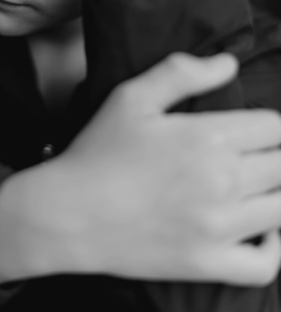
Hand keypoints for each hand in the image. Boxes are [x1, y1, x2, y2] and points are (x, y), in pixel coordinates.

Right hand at [0, 53, 280, 286]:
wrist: (68, 214)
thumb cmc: (98, 151)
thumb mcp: (131, 97)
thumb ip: (181, 72)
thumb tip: (229, 63)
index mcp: (207, 138)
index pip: (274, 127)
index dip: (267, 124)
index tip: (251, 128)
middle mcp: (222, 182)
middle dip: (272, 155)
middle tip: (249, 155)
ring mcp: (218, 228)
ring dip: (275, 192)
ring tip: (254, 186)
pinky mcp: (208, 263)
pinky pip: (265, 265)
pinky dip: (273, 248)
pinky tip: (260, 229)